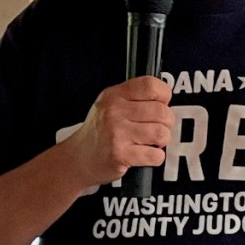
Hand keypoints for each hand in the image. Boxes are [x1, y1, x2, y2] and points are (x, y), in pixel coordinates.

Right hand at [69, 76, 173, 190]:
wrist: (78, 158)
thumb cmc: (100, 131)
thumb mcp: (110, 104)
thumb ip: (134, 97)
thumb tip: (165, 99)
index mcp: (115, 95)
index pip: (151, 85)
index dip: (164, 95)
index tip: (161, 104)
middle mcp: (115, 111)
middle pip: (162, 112)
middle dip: (166, 123)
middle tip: (156, 127)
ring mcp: (117, 133)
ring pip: (161, 133)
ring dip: (161, 141)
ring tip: (150, 142)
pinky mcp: (120, 155)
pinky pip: (155, 155)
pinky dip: (155, 157)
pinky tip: (144, 154)